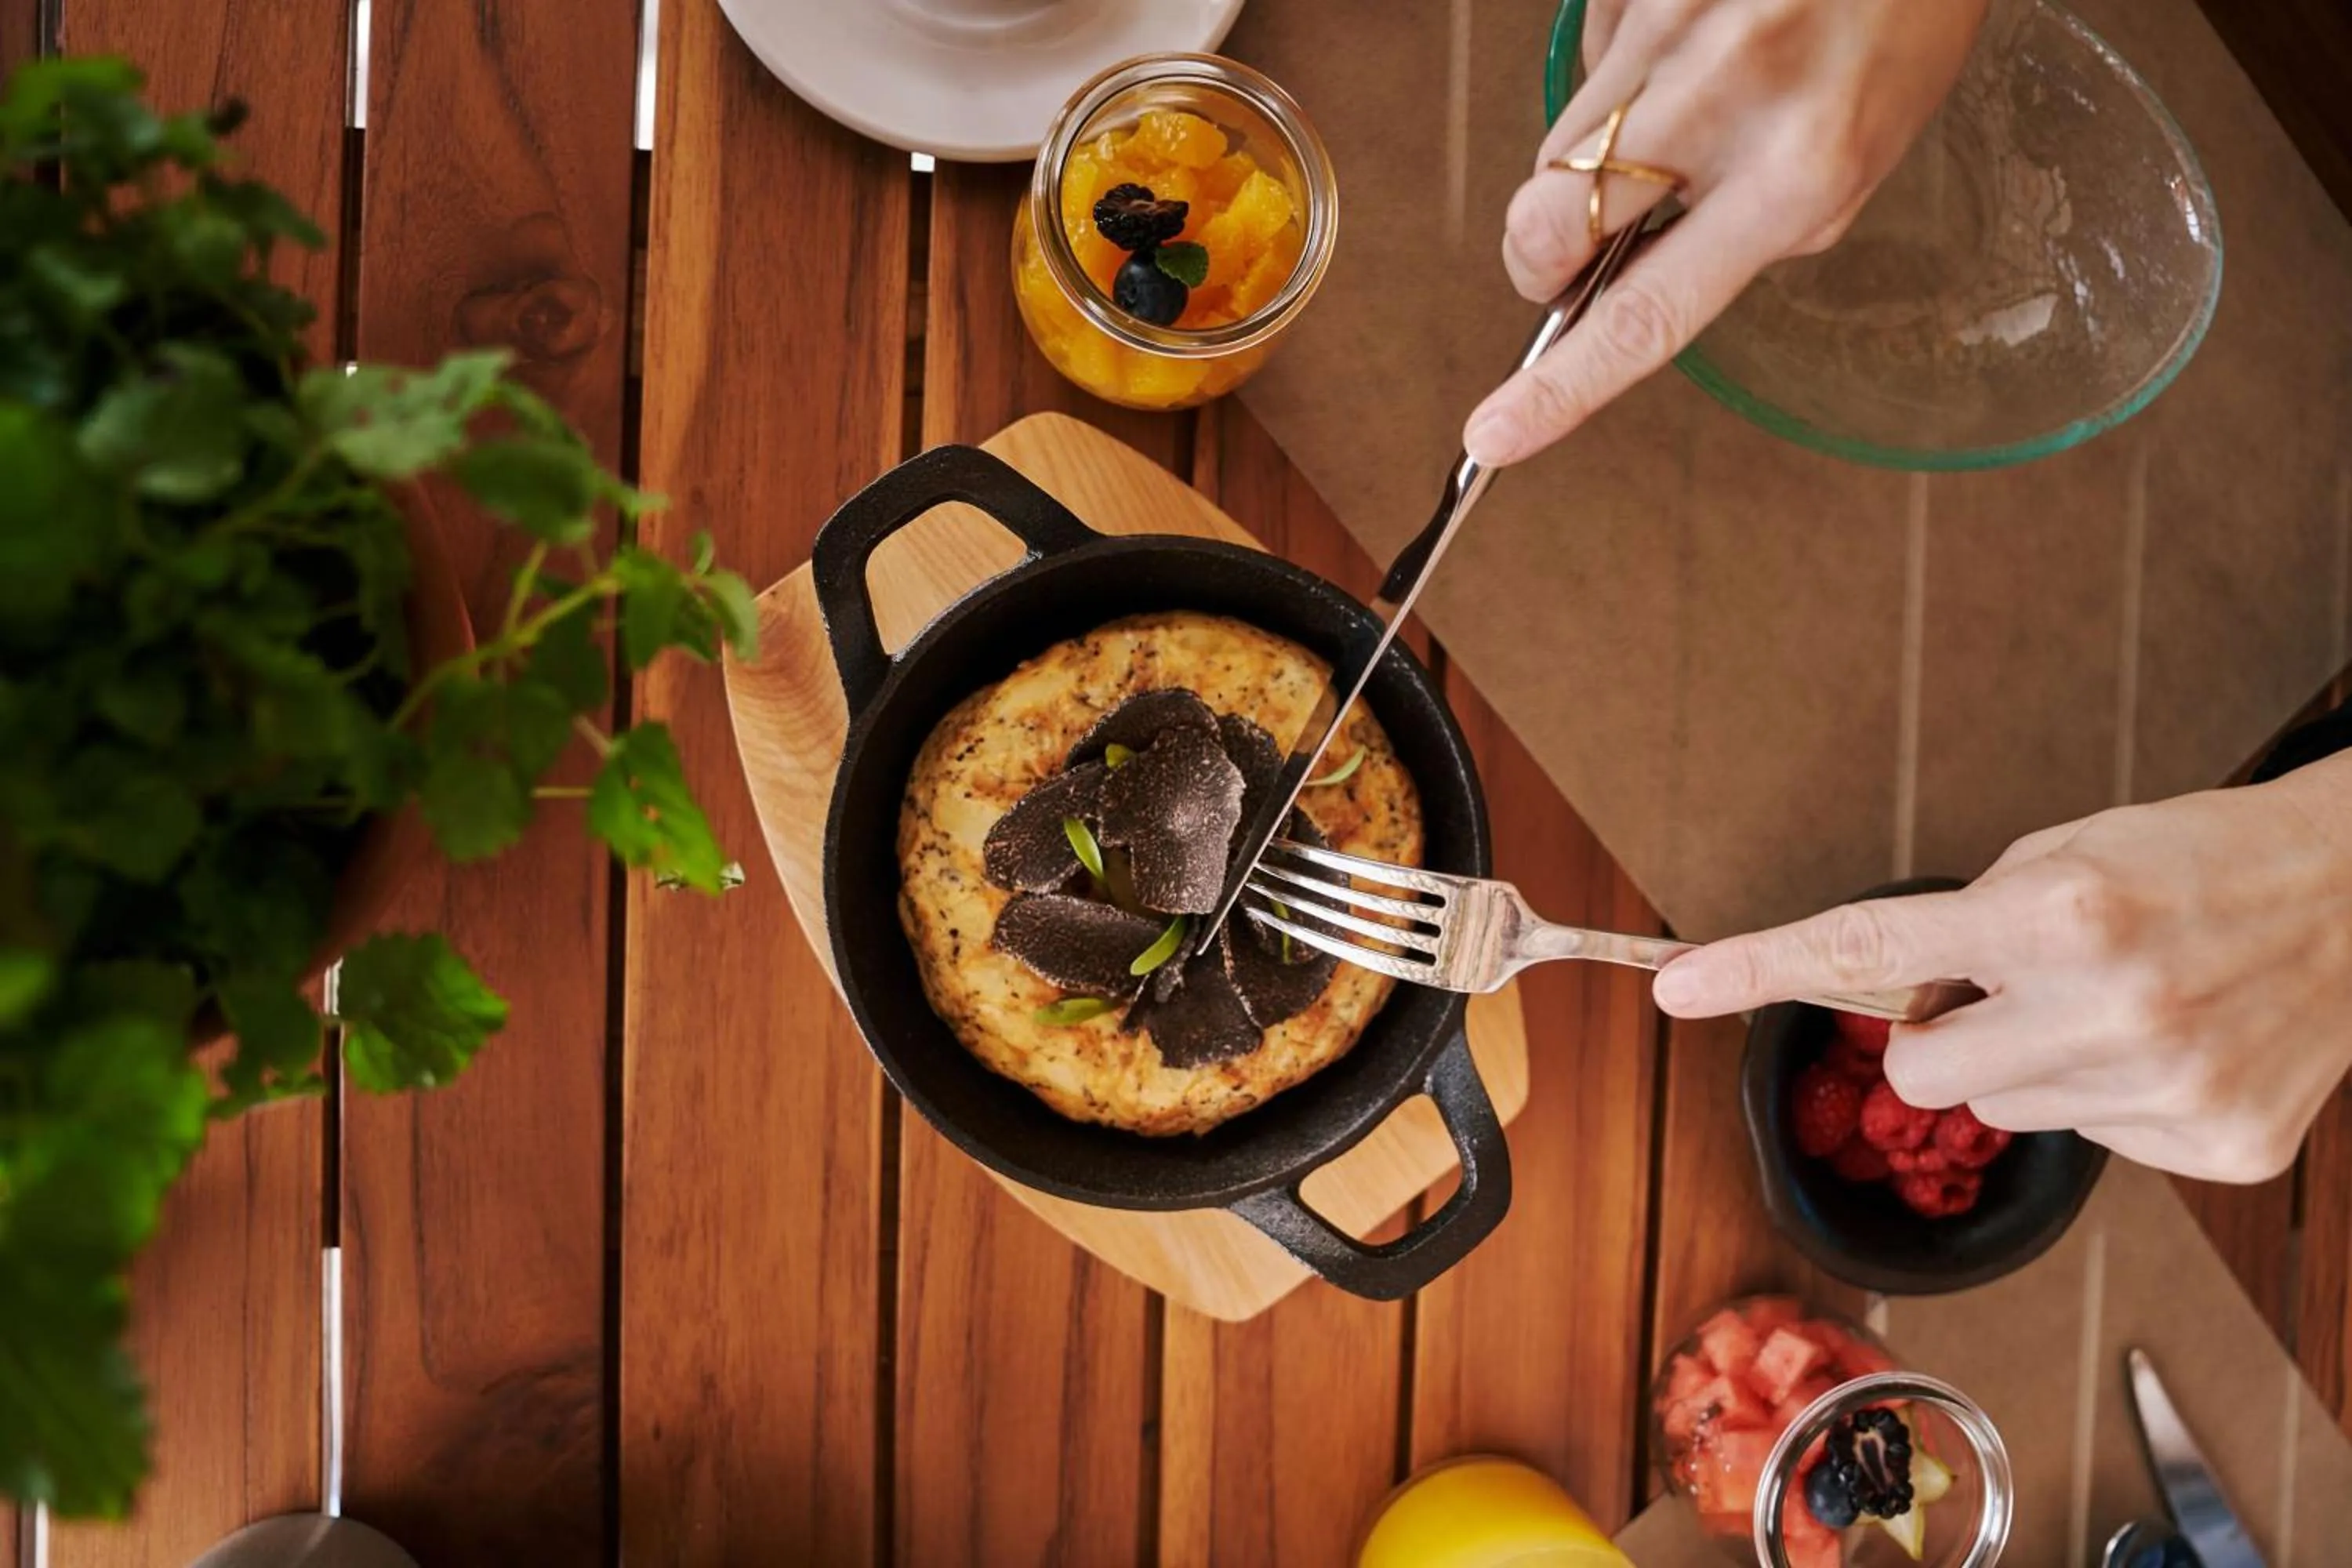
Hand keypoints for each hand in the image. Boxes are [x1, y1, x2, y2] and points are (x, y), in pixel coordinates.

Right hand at [1464, 0, 1986, 466]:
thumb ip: (1756, 224)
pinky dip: (1630, 55)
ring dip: (1601, 143)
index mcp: (1801, 175)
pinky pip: (1595, 45)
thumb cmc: (1905, 15)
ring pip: (1563, 139)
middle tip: (1561, 256)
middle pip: (1547, 221)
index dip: (1562, 387)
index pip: (1649, 314)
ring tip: (1694, 90)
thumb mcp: (1864, 151)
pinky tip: (1700, 21)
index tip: (1494, 435)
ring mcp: (1675, 21)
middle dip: (1538, 253)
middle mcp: (1730, 97)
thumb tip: (1637, 265)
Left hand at [1651, 753, 2351, 1183]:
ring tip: (2115, 1004)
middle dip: (1938, 1037)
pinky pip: (2089, 1141)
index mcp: (2056, 914)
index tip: (1676, 987)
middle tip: (2009, 989)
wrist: (2351, 893)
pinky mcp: (2214, 1144)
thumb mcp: (2060, 855)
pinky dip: (2107, 1098)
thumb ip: (1965, 929)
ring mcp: (2165, 1087)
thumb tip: (1888, 998)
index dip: (1759, 968)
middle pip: (1920, 1070)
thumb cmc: (2194, 858)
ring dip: (2032, 1064)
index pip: (1869, 950)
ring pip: (2002, 1113)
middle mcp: (2108, 1005)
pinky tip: (2169, 1043)